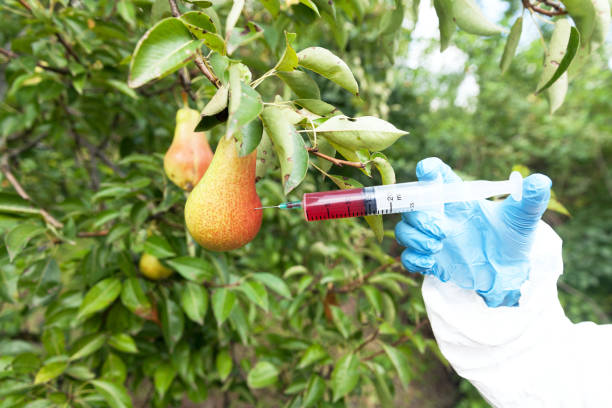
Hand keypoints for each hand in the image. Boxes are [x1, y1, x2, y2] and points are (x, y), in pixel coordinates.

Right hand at [395, 157, 551, 306]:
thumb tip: (541, 181)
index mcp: (458, 199)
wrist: (509, 273)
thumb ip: (530, 199)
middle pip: (412, 205)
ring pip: (405, 230)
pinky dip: (413, 258)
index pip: (437, 177)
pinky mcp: (431, 260)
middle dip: (419, 216)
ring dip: (415, 237)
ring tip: (436, 246)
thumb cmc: (513, 239)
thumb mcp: (523, 219)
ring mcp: (433, 238)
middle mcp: (441, 215)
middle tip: (440, 229)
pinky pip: (407, 257)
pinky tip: (430, 261)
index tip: (427, 170)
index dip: (428, 170)